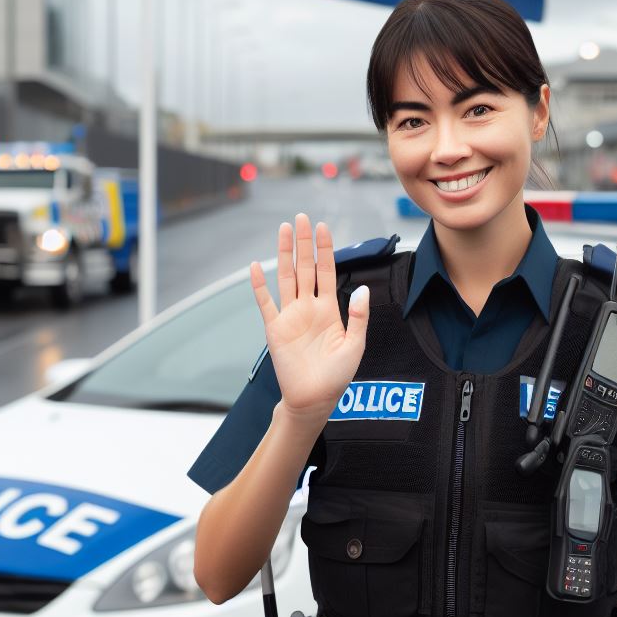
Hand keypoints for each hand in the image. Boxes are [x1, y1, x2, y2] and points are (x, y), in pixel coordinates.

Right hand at [249, 214, 369, 433]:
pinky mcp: (275, 329)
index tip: (324, 227)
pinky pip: (265, 303)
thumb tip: (362, 289)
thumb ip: (358, 317)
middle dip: (304, 243)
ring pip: (286, 277)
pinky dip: (259, 285)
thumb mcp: (355, 345)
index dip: (325, 250)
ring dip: (284, 254)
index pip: (326, 272)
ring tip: (284, 230)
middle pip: (305, 267)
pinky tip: (255, 267)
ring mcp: (290, 316)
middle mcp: (308, 307)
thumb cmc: (337, 376)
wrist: (314, 399)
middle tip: (302, 218)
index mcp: (329, 309)